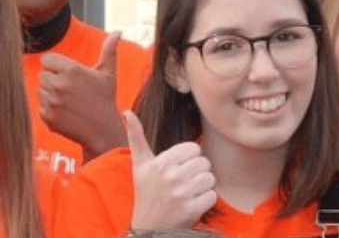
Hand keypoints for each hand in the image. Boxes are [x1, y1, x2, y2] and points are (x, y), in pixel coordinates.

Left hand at [41, 32, 123, 156]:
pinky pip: (41, 107)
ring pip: (40, 90)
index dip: (56, 65)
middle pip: (43, 75)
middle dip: (54, 80)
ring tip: (69, 101)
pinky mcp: (47, 117)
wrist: (102, 131)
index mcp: (71, 70)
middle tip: (71, 90)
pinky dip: (50, 109)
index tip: (67, 74)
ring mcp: (52, 102)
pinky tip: (65, 112)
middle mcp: (59, 84)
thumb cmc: (105, 99)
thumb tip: (118, 31)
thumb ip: (109, 50)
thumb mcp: (108, 74)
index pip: (46, 59)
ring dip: (50, 94)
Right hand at [126, 111, 213, 230]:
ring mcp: (181, 194)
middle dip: (196, 173)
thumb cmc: (146, 192)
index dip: (188, 159)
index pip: (193, 148)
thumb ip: (136, 137)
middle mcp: (170, 177)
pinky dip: (205, 201)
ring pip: (210, 178)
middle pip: (204, 163)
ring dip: (202, 187)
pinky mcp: (191, 210)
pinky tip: (191, 204)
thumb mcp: (139, 164)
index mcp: (160, 163)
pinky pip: (212, 196)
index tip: (177, 169)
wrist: (148, 227)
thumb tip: (126, 112)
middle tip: (183, 183)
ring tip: (187, 193)